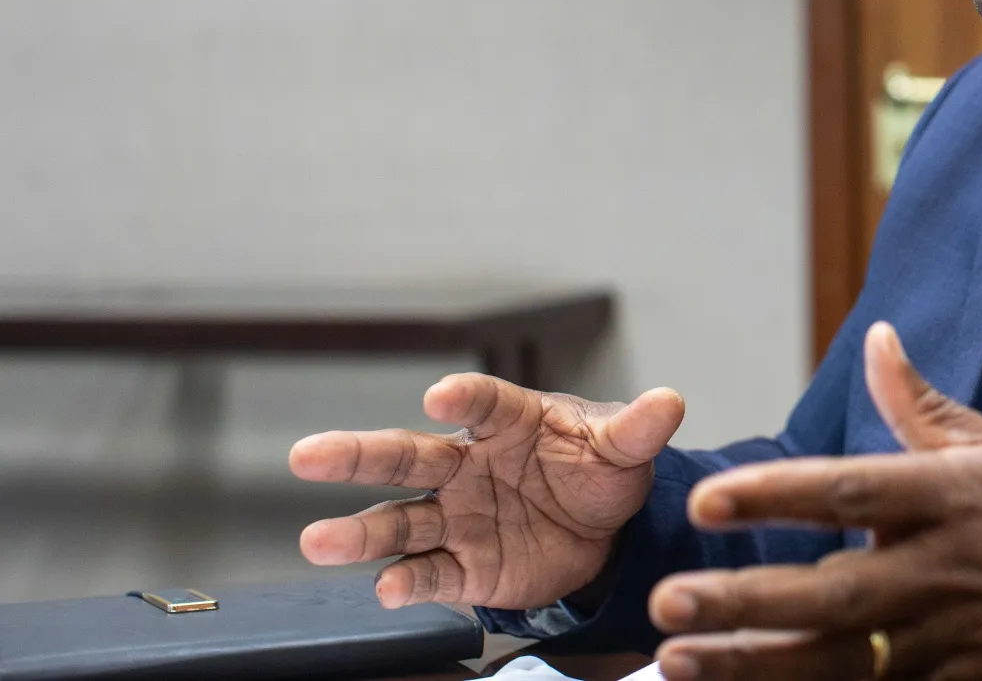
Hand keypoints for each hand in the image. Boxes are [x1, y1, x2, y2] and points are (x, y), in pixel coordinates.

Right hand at [289, 374, 684, 609]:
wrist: (600, 533)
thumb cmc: (599, 472)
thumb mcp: (625, 450)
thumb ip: (638, 429)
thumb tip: (669, 401)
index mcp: (508, 423)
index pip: (481, 404)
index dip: (462, 399)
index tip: (441, 398)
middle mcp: (468, 467)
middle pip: (407, 457)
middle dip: (356, 456)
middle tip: (308, 455)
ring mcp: (458, 518)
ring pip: (399, 522)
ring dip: (360, 534)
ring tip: (318, 541)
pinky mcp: (463, 567)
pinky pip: (429, 574)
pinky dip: (407, 583)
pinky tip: (388, 588)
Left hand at [646, 323, 981, 680]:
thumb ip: (921, 405)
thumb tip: (876, 336)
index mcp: (953, 496)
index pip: (849, 490)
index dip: (772, 496)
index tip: (703, 499)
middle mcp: (947, 569)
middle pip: (831, 590)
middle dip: (743, 598)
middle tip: (665, 598)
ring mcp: (954, 642)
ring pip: (839, 662)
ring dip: (754, 666)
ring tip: (676, 661)